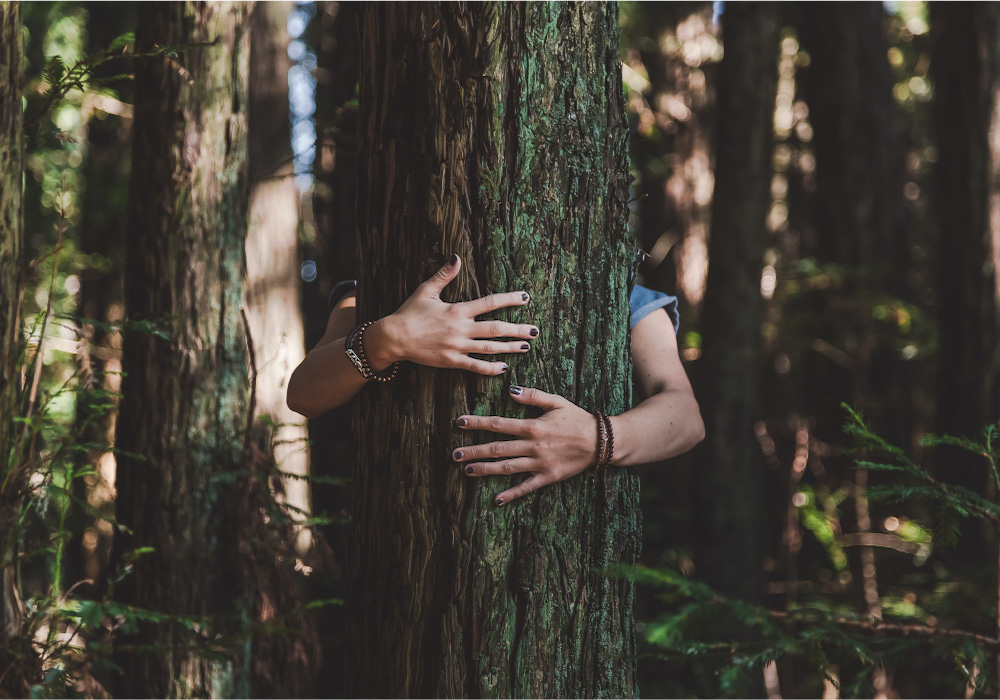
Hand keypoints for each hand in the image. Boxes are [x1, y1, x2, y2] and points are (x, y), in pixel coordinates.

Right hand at [368, 254, 537, 375]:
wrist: (394, 338)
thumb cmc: (409, 313)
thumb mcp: (426, 290)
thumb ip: (445, 275)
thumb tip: (457, 257)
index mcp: (457, 310)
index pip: (490, 303)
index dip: (509, 300)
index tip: (525, 298)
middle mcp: (461, 329)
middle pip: (495, 329)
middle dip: (517, 329)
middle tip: (535, 331)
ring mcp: (457, 347)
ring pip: (489, 348)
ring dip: (509, 348)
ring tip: (526, 347)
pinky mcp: (452, 361)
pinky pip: (475, 366)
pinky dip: (490, 368)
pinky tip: (504, 368)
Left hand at [452, 385, 597, 505]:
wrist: (601, 442)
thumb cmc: (577, 419)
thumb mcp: (556, 402)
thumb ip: (533, 396)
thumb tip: (510, 390)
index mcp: (533, 427)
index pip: (499, 424)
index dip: (478, 423)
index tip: (460, 423)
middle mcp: (533, 447)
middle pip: (497, 449)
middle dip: (474, 451)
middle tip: (455, 454)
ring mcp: (539, 464)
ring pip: (507, 468)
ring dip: (485, 470)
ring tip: (467, 470)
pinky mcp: (548, 477)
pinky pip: (526, 487)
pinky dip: (511, 494)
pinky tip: (496, 499)